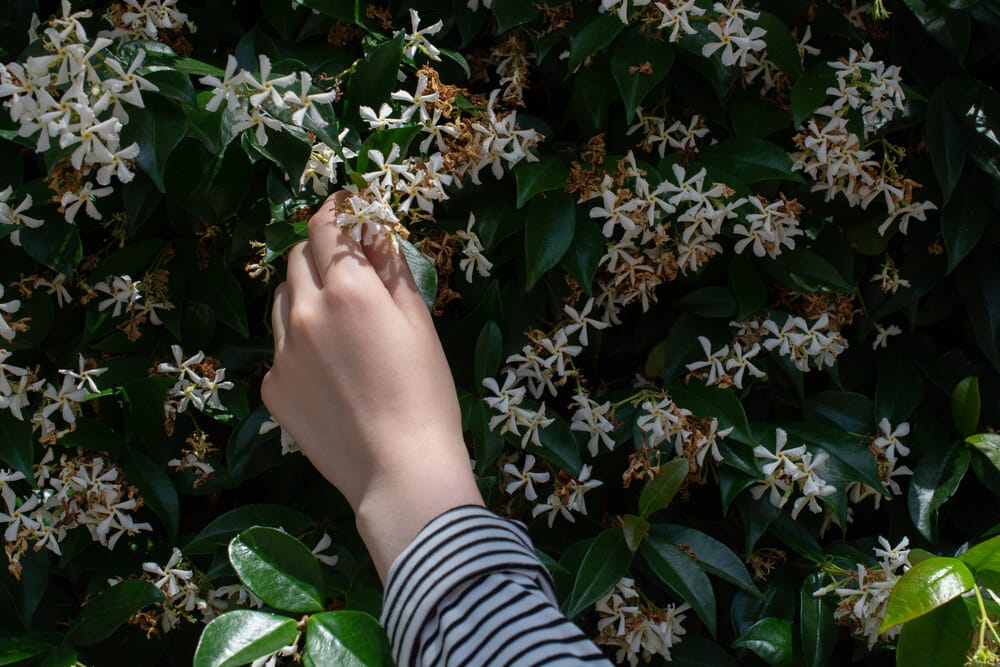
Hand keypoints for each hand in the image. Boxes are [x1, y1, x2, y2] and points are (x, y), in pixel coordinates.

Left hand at [262, 192, 482, 580]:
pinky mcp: (271, 388)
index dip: (333, 209)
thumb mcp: (420, 323)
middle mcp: (304, 312)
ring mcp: (281, 353)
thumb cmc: (426, 394)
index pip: (324, 225)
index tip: (345, 208)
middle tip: (348, 271)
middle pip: (296, 258)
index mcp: (348, 289)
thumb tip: (375, 230)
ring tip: (336, 323)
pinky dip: (299, 344)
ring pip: (281, 301)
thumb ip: (393, 269)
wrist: (400, 471)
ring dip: (303, 294)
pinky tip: (329, 372)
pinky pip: (279, 348)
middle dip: (320, 253)